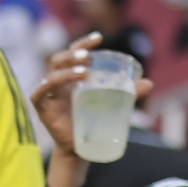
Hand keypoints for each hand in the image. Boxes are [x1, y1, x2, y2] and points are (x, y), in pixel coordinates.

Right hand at [31, 32, 156, 159]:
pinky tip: (53, 84)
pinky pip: (38, 94)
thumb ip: (129, 93)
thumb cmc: (95, 122)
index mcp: (74, 76)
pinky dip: (45, 86)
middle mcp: (59, 81)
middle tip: (88, 57)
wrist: (83, 149)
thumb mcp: (113, 105)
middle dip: (72, 54)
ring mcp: (49, 94)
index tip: (99, 38)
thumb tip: (149, 83)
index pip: (74, 53)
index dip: (84, 43)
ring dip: (66, 71)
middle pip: (59, 59)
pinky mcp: (42, 108)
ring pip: (51, 75)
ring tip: (84, 72)